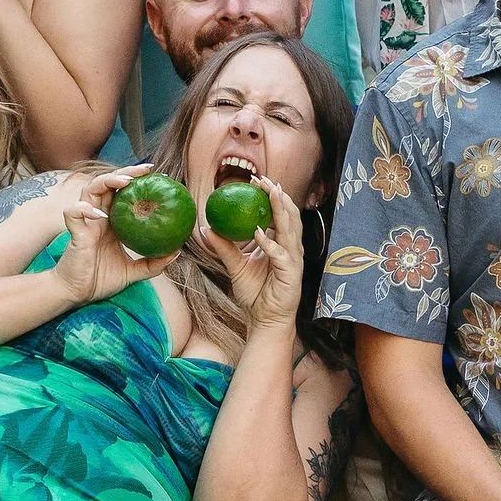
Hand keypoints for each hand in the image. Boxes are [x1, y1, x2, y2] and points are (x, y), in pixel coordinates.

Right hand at [54, 169, 183, 305]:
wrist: (76, 294)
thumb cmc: (100, 280)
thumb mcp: (133, 272)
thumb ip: (152, 264)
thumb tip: (176, 252)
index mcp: (112, 222)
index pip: (124, 193)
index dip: (139, 182)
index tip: (161, 178)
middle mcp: (98, 216)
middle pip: (109, 183)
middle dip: (127, 171)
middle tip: (147, 170)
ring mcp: (85, 222)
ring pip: (90, 189)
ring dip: (107, 181)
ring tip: (127, 182)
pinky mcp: (74, 232)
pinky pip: (73, 212)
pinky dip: (84, 209)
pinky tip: (100, 213)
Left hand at [197, 175, 303, 334]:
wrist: (265, 321)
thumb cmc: (255, 294)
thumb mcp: (236, 266)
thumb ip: (224, 248)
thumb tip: (206, 229)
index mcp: (281, 243)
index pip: (279, 214)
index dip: (271, 196)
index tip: (256, 180)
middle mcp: (290, 248)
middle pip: (289, 215)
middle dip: (278, 195)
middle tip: (263, 179)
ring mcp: (293, 260)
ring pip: (290, 229)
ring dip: (280, 209)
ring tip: (270, 193)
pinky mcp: (291, 274)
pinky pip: (280, 255)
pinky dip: (270, 243)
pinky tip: (258, 232)